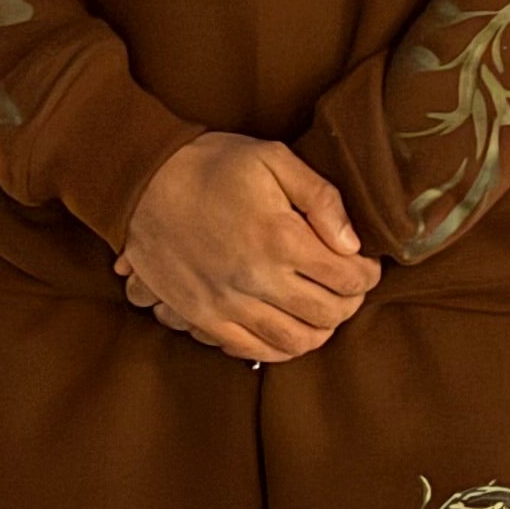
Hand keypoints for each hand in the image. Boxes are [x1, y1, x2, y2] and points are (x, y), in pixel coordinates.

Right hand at [115, 133, 379, 361]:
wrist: (142, 182)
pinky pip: (253, 350)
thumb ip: (321, 198)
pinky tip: (287, 329)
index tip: (365, 265)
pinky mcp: (203, 317)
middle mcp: (258, 279)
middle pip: (328, 314)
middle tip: (349, 288)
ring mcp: (228, 303)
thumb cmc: (210, 165)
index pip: (349, 278)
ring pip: (295, 341)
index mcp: (281, 238)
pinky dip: (280, 348)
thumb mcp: (273, 158)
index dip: (368, 274)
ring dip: (320, 330)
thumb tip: (352, 243)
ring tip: (322, 309)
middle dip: (350, 303)